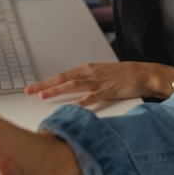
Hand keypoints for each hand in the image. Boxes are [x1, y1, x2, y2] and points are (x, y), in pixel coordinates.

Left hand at [25, 61, 173, 103]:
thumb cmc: (124, 75)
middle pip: (63, 78)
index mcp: (87, 69)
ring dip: (57, 90)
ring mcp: (99, 81)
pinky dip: (83, 101)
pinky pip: (94, 96)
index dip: (47, 81)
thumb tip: (72, 88)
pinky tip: (73, 105)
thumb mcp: (101, 75)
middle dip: (45, 84)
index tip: (33, 87)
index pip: (62, 75)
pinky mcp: (110, 89)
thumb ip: (87, 81)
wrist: (144, 73)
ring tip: (43, 96)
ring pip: (73, 84)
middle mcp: (90, 73)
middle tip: (29, 90)